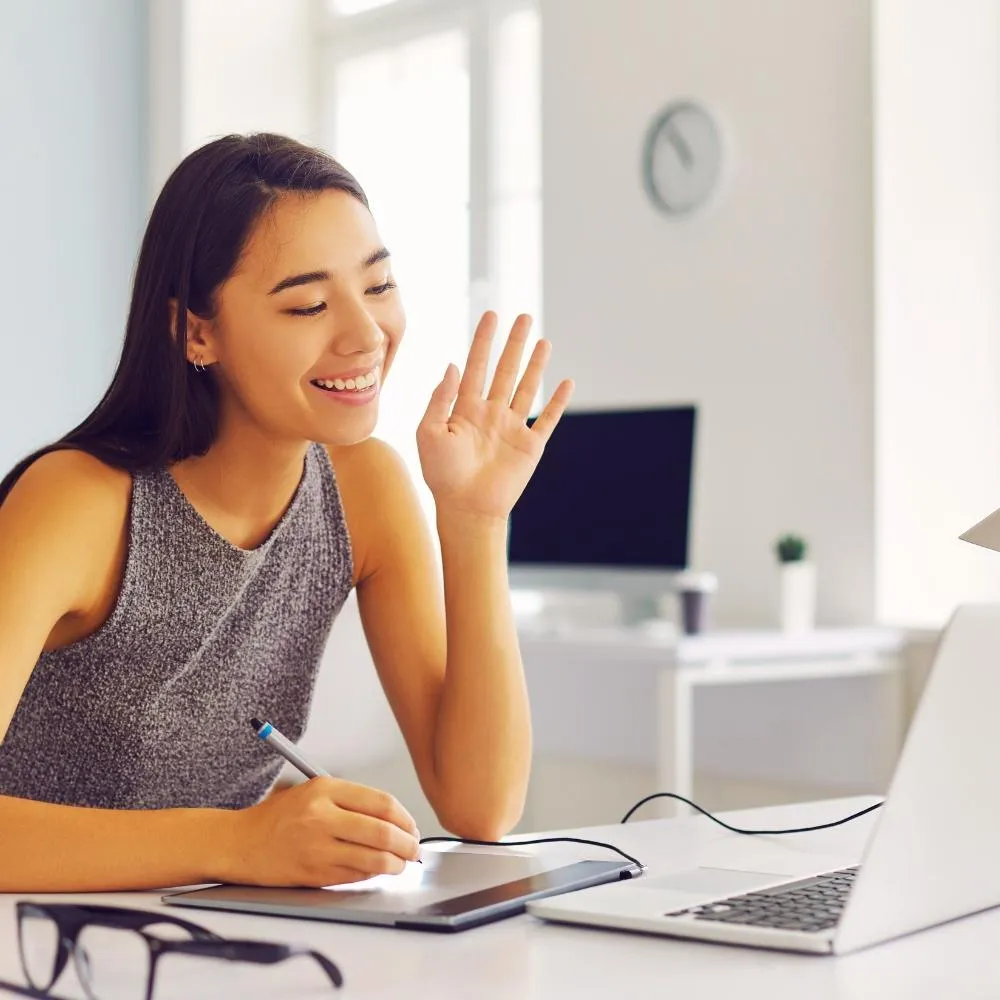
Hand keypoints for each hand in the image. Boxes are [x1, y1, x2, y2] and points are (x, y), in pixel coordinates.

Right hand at [225, 777, 421, 886]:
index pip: (382, 803)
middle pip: (383, 832)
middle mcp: (322, 816)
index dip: (405, 818)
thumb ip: (351, 801)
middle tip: (414, 849)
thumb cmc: (278, 817)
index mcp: (325, 789)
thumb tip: (394, 819)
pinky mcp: (313, 873)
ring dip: (395, 864)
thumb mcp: (313, 792)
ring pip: (374, 859)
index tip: (412, 827)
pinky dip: (372, 875)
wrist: (239, 843)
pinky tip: (376, 871)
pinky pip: (355, 876)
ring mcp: (318, 847)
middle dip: (407, 844)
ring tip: (401, 864)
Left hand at [417, 312, 574, 521]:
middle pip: (505, 371)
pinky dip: (558, 402)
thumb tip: (453, 365)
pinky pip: (547, 419)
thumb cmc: (442, 474)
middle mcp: (490, 414)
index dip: (483, 341)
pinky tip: (568, 382)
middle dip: (514, 344)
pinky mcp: (530, 445)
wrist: (465, 508)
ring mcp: (511, 428)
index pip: (475, 366)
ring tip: (544, 340)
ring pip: (527, 388)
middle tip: (523, 317)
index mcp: (464, 409)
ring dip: (536, 365)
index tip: (491, 315)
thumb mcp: (430, 431)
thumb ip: (440, 397)